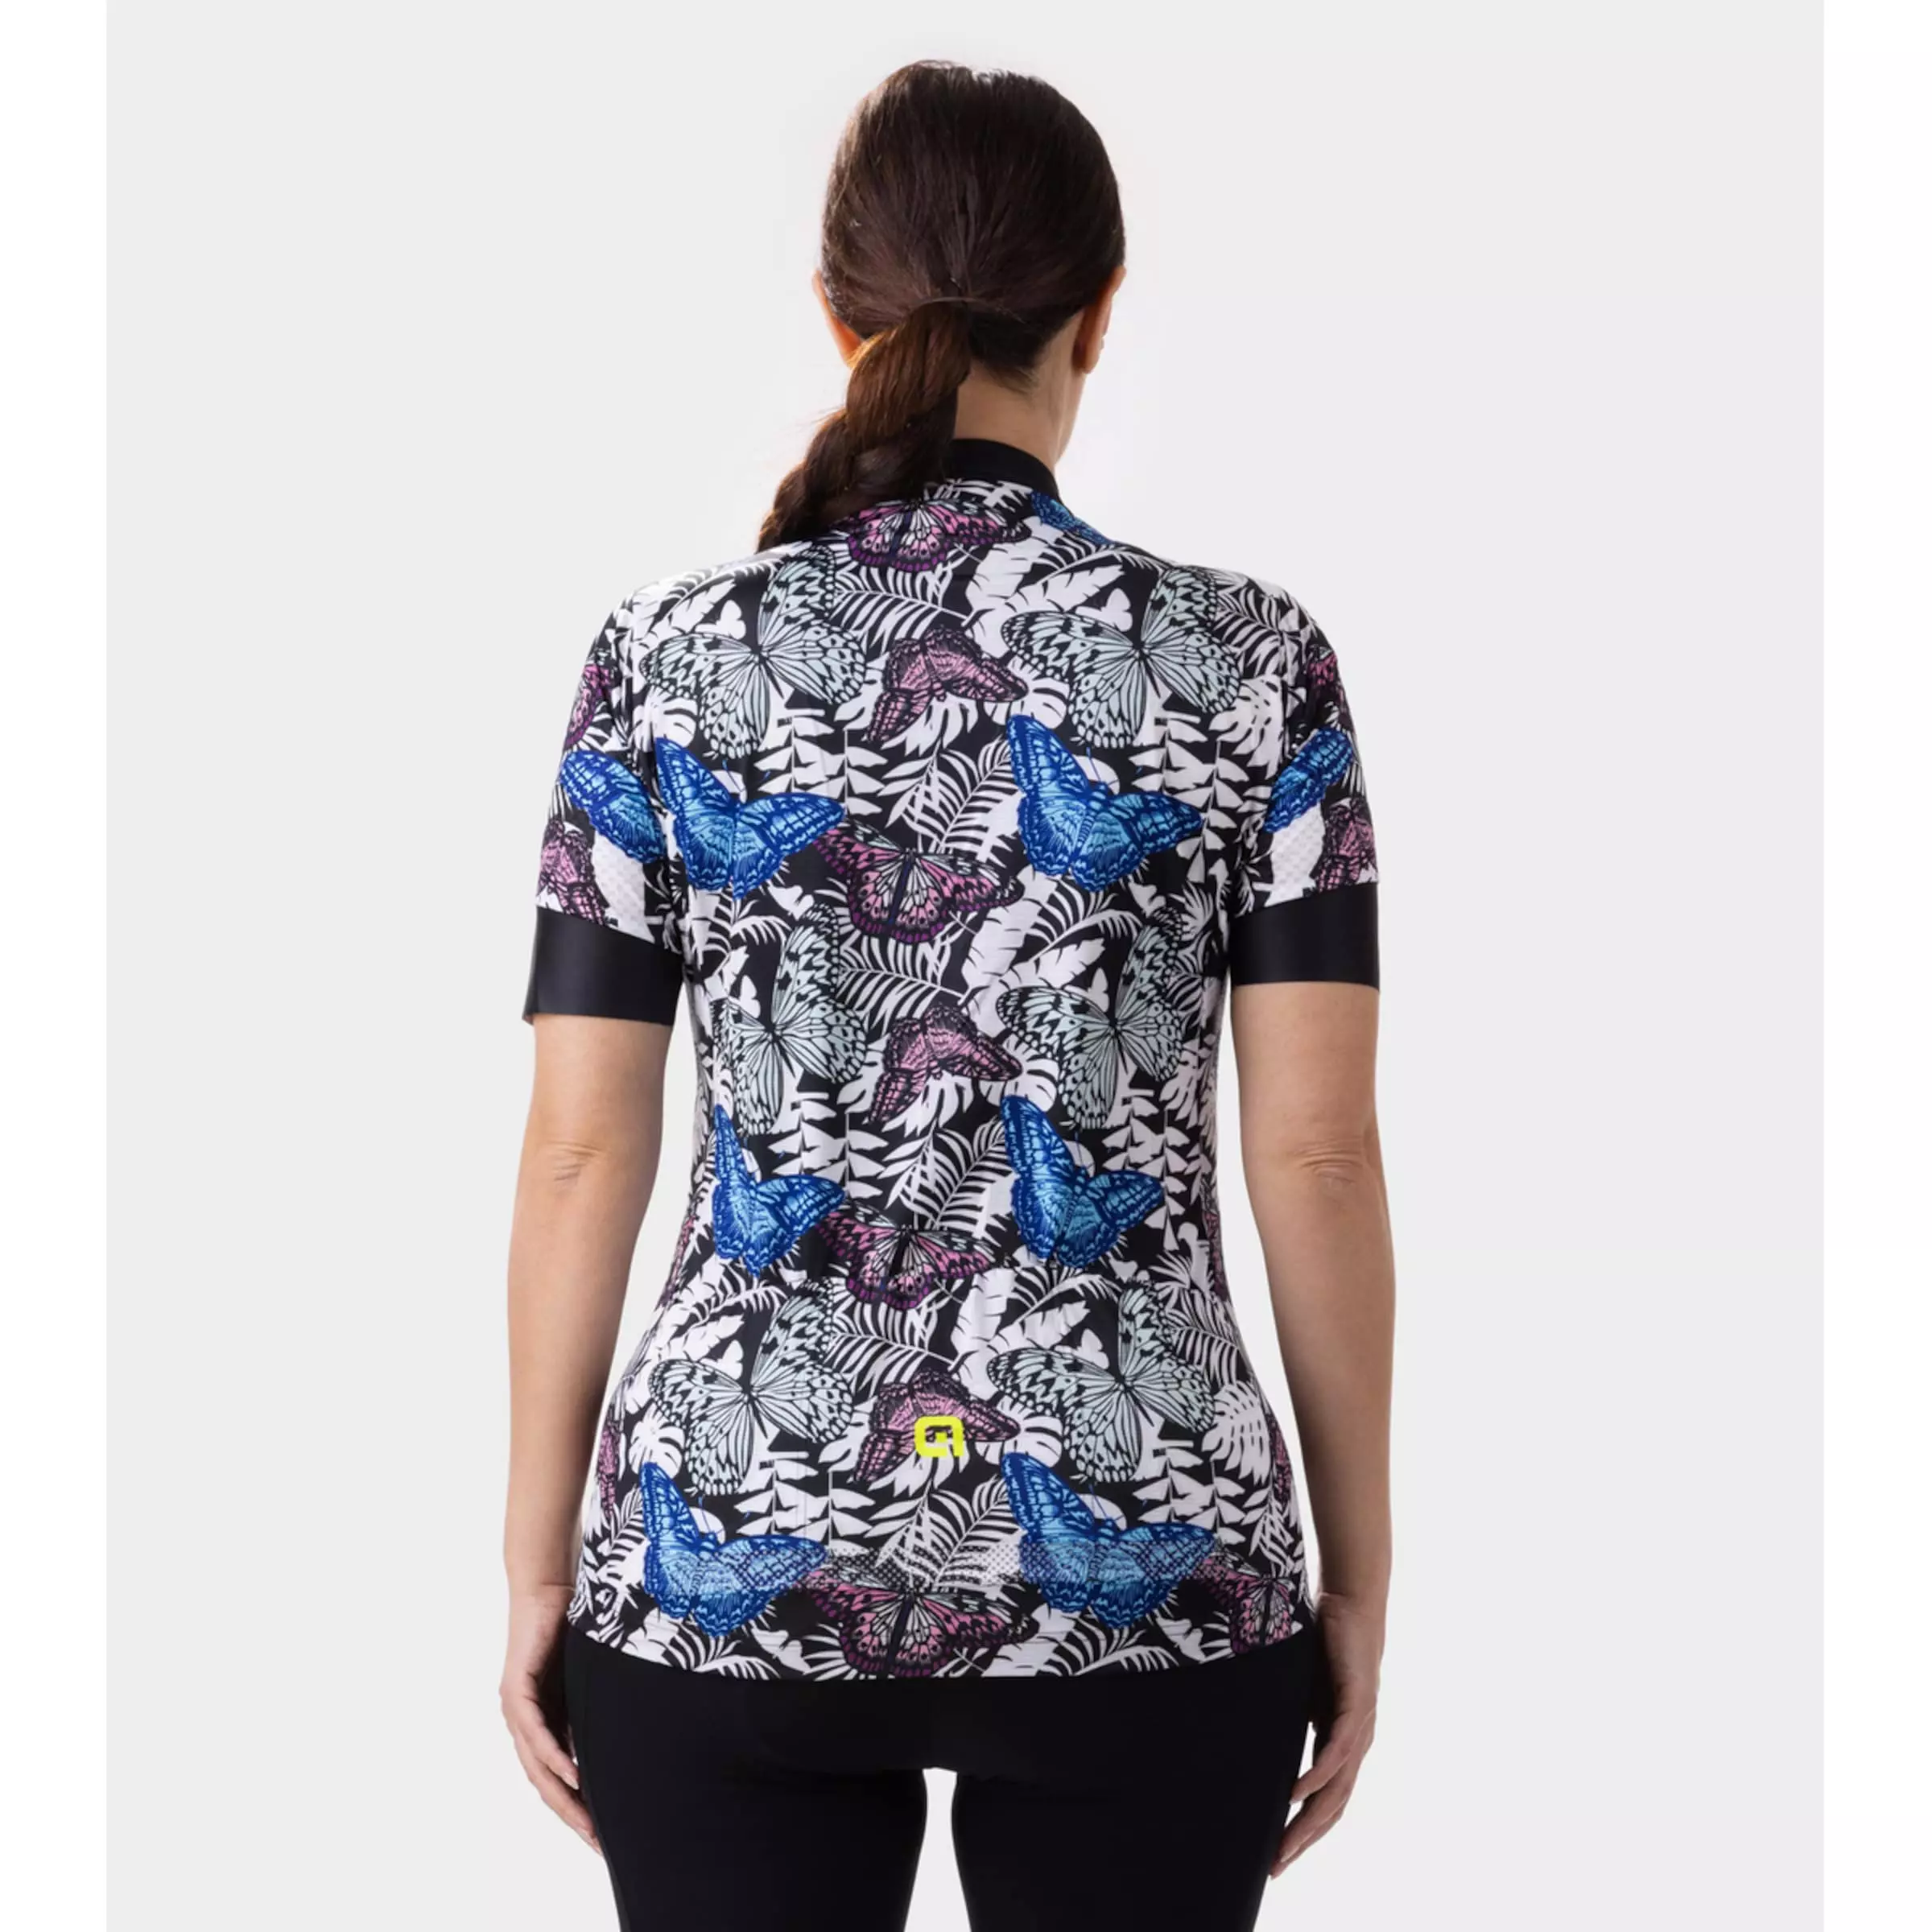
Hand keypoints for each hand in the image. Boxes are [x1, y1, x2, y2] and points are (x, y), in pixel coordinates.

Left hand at [500, 1583, 598, 1850]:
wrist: (549, 1587)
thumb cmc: (572, 1627)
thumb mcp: (589, 1680)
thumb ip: (596, 1710)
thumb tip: (628, 1738)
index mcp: (542, 1723)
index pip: (556, 1777)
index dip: (577, 1808)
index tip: (602, 1836)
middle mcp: (523, 1722)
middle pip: (544, 1783)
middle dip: (572, 1816)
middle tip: (597, 1845)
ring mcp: (516, 1708)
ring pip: (536, 1766)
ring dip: (563, 1797)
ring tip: (587, 1823)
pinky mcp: (516, 1690)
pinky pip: (535, 1733)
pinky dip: (553, 1757)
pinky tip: (572, 1775)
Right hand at [1272, 1590, 1383, 1873]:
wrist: (1350, 1606)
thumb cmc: (1324, 1646)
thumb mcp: (1299, 1692)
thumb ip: (1287, 1718)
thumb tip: (1252, 1733)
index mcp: (1340, 1744)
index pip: (1324, 1801)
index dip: (1302, 1830)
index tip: (1276, 1857)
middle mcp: (1354, 1745)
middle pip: (1331, 1808)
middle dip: (1302, 1840)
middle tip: (1275, 1868)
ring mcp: (1358, 1729)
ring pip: (1336, 1790)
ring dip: (1310, 1821)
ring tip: (1284, 1845)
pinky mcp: (1357, 1707)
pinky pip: (1336, 1752)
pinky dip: (1318, 1778)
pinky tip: (1298, 1795)